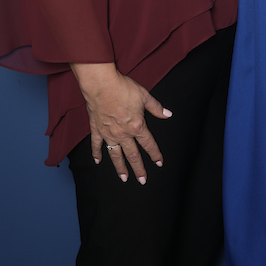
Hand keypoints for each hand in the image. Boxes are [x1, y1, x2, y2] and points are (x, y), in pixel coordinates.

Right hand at [70, 62, 171, 182]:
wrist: (102, 85)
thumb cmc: (123, 88)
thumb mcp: (144, 96)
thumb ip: (156, 107)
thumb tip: (168, 114)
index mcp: (137, 126)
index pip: (149, 144)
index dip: (155, 154)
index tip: (159, 163)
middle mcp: (124, 134)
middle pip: (133, 155)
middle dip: (139, 169)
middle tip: (143, 180)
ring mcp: (109, 133)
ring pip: (116, 155)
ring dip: (120, 167)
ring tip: (124, 178)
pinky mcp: (97, 129)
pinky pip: (97, 144)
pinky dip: (97, 153)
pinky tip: (98, 161)